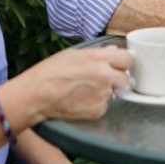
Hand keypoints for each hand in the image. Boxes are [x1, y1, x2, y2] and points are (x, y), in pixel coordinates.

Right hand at [18, 46, 132, 121]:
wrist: (37, 95)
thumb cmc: (50, 72)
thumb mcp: (73, 54)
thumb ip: (97, 54)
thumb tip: (114, 52)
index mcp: (98, 59)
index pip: (127, 58)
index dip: (123, 62)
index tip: (118, 65)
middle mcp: (104, 76)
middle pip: (125, 78)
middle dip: (116, 78)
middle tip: (100, 79)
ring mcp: (103, 95)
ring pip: (114, 92)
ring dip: (105, 91)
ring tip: (84, 90)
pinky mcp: (98, 111)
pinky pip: (105, 105)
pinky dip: (96, 103)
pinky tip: (81, 100)